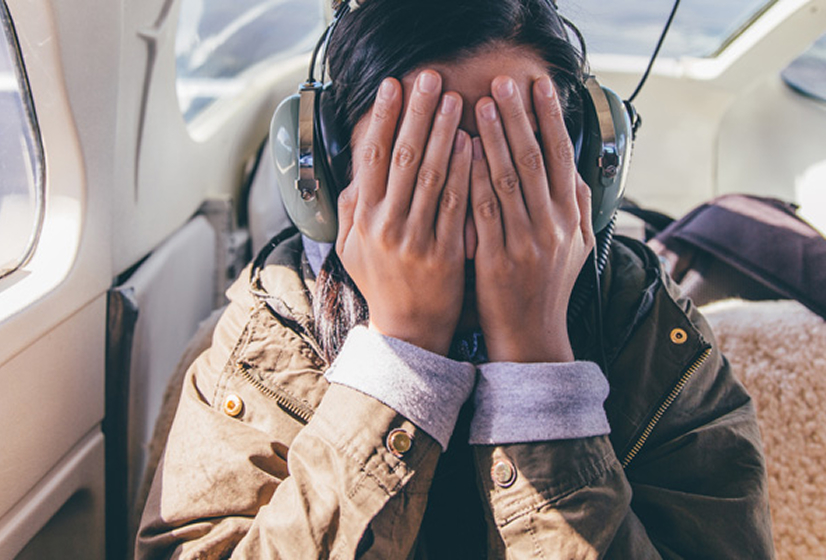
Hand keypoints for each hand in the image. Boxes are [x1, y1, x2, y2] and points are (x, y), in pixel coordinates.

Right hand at [336, 71, 472, 354]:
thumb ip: (352, 208)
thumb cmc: (383, 284)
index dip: (382, 117)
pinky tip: (472, 144)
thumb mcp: (352, 248)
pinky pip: (454, 206)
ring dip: (443, 133)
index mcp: (363, 219)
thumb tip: (356, 171)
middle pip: (401, 158)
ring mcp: (415, 240)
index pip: (371, 157)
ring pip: (429, 176)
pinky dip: (462, 172)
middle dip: (416, 114)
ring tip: (456, 99)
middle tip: (430, 78)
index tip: (393, 85)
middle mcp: (385, 226)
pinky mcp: (444, 254)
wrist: (409, 333)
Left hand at [469, 75, 593, 362]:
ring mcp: (525, 242)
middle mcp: (552, 226)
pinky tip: (461, 152)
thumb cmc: (547, 287)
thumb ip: (576, 206)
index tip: (539, 85)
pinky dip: (472, 177)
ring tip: (478, 105)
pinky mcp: (495, 258)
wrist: (532, 337)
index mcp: (570, 218)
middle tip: (504, 82)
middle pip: (535, 160)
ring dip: (494, 138)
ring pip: (508, 180)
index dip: (550, 118)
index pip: (561, 156)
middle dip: (519, 117)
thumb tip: (574, 167)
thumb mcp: (576, 247)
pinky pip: (482, 210)